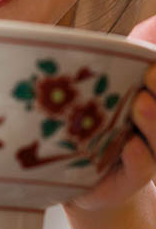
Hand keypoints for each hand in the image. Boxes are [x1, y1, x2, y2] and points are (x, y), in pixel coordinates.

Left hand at [67, 15, 155, 211]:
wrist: (81, 176)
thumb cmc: (100, 118)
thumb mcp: (116, 78)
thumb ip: (140, 49)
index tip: (151, 63)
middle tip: (151, 73)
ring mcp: (148, 154)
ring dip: (154, 121)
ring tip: (141, 103)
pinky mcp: (128, 179)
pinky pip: (138, 170)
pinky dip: (138, 158)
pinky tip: (132, 147)